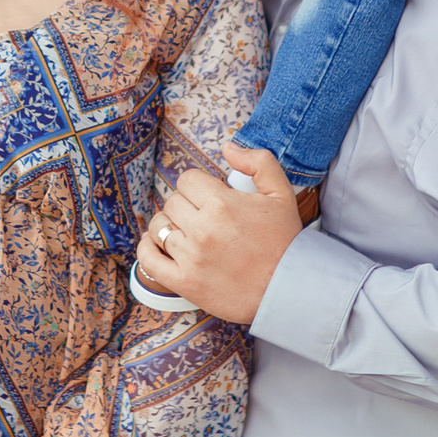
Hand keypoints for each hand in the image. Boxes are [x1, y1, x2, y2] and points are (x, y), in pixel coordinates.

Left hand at [135, 145, 305, 324]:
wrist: (289, 290)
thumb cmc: (285, 242)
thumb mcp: (281, 193)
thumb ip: (258, 162)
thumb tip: (227, 147)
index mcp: (221, 204)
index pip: (187, 180)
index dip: (198, 185)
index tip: (210, 197)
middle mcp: (202, 229)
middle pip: (173, 201)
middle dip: (187, 204)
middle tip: (204, 216)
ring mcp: (191, 257)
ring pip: (159, 227)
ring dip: (168, 225)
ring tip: (185, 231)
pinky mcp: (184, 282)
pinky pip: (149, 260)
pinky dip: (147, 249)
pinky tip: (156, 244)